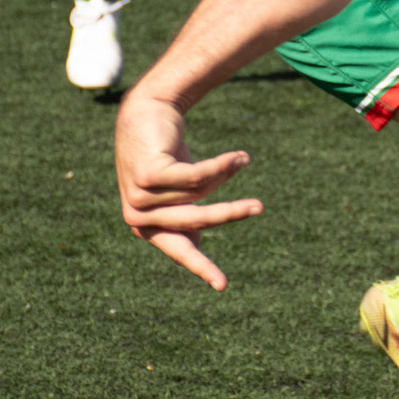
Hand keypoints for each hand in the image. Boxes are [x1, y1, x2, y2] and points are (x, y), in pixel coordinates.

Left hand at [115, 95, 263, 289]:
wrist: (148, 111)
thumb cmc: (165, 154)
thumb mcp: (177, 189)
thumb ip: (184, 215)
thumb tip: (193, 245)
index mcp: (147, 225)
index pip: (179, 250)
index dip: (202, 268)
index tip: (222, 286)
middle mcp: (138, 215)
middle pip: (196, 221)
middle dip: (230, 214)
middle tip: (260, 207)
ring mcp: (139, 196)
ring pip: (199, 193)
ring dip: (224, 174)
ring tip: (241, 159)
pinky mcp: (148, 175)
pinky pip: (197, 177)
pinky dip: (222, 167)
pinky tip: (239, 157)